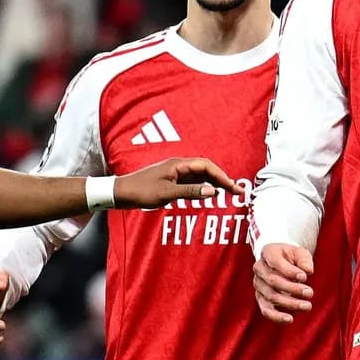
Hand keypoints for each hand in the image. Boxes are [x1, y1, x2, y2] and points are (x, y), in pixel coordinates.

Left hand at [114, 158, 237, 208]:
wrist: (121, 193)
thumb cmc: (141, 191)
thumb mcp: (167, 194)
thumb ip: (191, 192)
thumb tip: (212, 191)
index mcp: (178, 164)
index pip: (207, 166)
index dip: (222, 176)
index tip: (234, 187)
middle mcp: (179, 166)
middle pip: (207, 169)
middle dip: (223, 179)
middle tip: (237, 191)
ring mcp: (175, 173)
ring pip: (201, 175)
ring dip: (215, 183)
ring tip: (229, 193)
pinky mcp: (172, 181)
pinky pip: (193, 182)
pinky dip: (204, 187)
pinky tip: (210, 194)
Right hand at [254, 243, 314, 322]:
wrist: (281, 262)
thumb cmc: (292, 257)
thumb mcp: (300, 252)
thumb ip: (305, 259)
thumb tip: (308, 270)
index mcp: (268, 253)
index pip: (276, 262)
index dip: (289, 271)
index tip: (305, 277)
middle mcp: (259, 269)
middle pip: (273, 281)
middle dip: (292, 288)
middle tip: (310, 293)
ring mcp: (259, 285)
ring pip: (272, 296)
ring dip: (290, 303)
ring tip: (307, 306)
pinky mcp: (261, 298)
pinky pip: (266, 310)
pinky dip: (277, 316)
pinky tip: (290, 319)